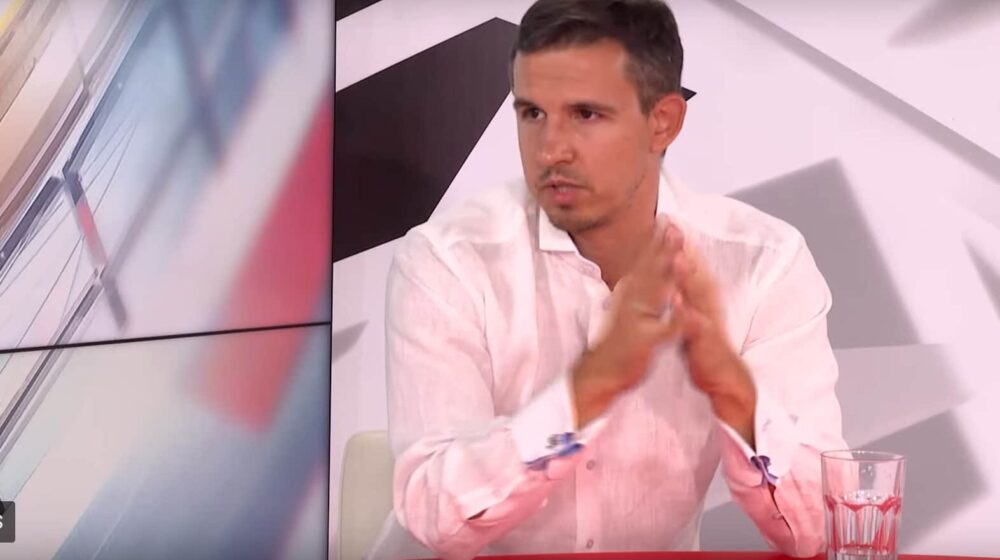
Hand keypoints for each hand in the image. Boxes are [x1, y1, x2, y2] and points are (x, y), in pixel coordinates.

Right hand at [571, 216, 681, 425]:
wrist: (600, 372)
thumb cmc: (618, 341)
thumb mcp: (626, 307)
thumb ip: (637, 286)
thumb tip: (644, 267)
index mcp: (630, 293)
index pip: (643, 261)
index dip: (656, 241)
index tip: (668, 220)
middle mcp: (631, 301)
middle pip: (649, 270)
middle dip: (663, 248)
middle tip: (674, 227)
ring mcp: (635, 320)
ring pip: (654, 294)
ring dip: (667, 275)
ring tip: (681, 258)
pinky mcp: (642, 341)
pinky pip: (662, 330)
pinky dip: (675, 321)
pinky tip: (689, 314)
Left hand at [668, 229, 756, 446]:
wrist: (725, 380)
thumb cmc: (705, 348)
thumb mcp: (691, 318)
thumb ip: (685, 296)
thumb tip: (676, 276)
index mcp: (700, 300)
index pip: (688, 268)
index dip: (677, 245)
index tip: (666, 222)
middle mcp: (707, 307)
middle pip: (695, 273)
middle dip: (684, 250)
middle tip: (673, 225)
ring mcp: (708, 324)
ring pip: (698, 296)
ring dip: (688, 277)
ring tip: (677, 257)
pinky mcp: (707, 344)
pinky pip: (696, 327)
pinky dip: (687, 314)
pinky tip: (677, 301)